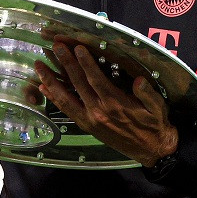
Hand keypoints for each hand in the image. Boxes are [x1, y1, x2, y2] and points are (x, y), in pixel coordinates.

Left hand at [34, 37, 177, 166]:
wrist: (151, 150)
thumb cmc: (155, 124)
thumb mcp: (157, 108)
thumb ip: (147, 94)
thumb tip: (139, 81)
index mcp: (115, 103)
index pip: (96, 79)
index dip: (86, 63)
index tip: (77, 48)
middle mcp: (99, 111)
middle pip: (78, 84)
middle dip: (65, 63)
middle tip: (55, 47)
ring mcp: (90, 119)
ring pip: (66, 97)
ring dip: (51, 80)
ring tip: (39, 66)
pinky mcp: (87, 126)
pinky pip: (66, 110)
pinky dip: (54, 98)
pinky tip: (43, 87)